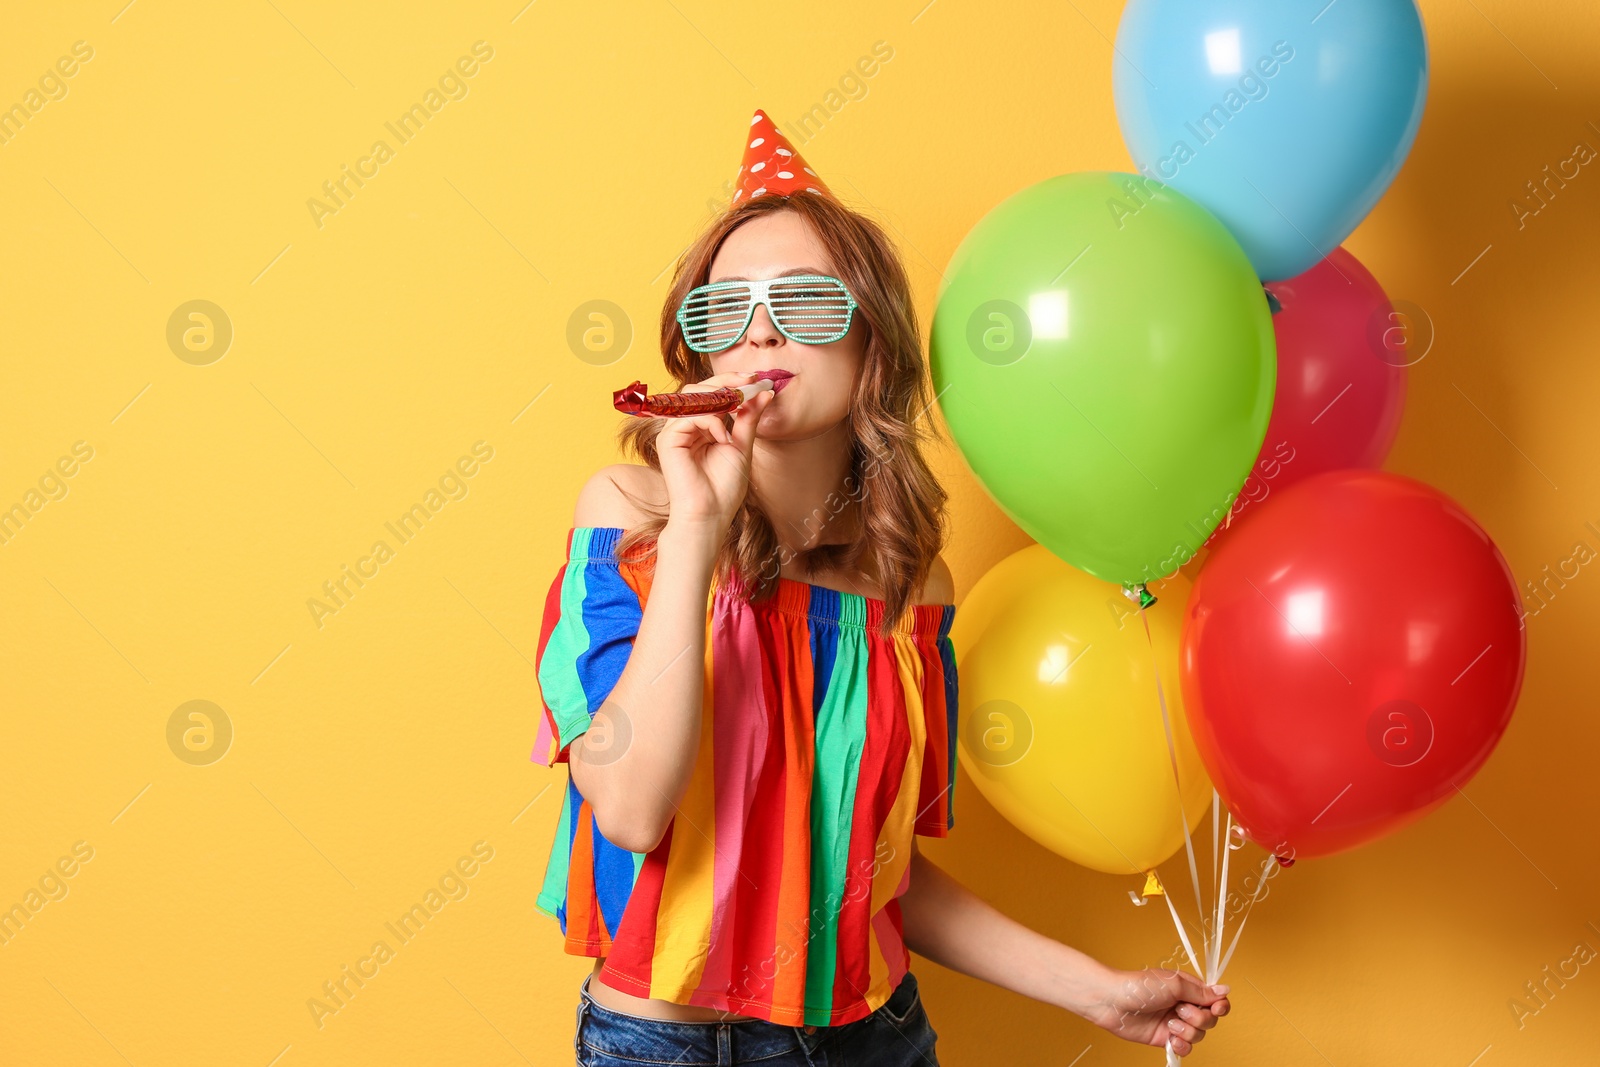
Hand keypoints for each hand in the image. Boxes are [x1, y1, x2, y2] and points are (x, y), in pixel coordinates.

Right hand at [655, 372, 773, 532]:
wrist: (710, 516)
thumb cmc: (724, 489)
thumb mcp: (742, 446)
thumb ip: (749, 418)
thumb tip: (764, 392)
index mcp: (700, 427)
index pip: (711, 393)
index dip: (732, 381)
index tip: (756, 379)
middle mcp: (683, 426)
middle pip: (698, 387)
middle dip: (727, 381)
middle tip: (751, 382)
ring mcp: (673, 432)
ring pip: (692, 396)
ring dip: (720, 397)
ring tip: (739, 408)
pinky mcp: (667, 440)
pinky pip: (689, 415)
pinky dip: (710, 421)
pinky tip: (723, 437)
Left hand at [1083, 968, 1229, 1056]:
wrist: (1113, 1002)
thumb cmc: (1139, 986)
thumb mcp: (1174, 984)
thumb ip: (1200, 991)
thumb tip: (1225, 990)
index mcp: (1187, 988)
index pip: (1215, 999)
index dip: (1220, 1006)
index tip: (1217, 1008)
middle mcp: (1183, 1005)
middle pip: (1210, 1020)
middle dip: (1200, 1018)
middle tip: (1180, 1010)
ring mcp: (1174, 1022)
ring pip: (1199, 1035)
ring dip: (1187, 1031)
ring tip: (1170, 1023)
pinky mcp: (1165, 1038)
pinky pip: (1186, 1048)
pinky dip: (1182, 1045)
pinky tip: (1172, 1039)